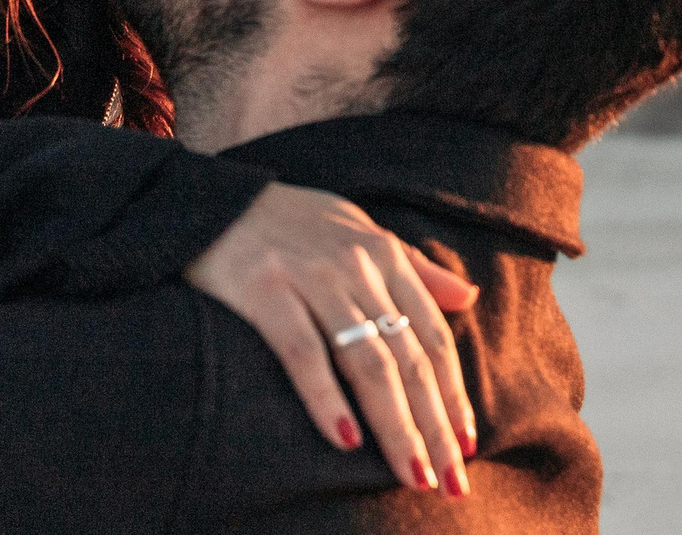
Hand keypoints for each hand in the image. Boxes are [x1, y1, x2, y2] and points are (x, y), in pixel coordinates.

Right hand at [186, 182, 479, 496]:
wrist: (214, 200)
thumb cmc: (293, 222)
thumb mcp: (360, 231)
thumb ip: (413, 266)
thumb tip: (467, 296)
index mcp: (383, 254)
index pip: (431, 336)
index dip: (453, 394)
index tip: (466, 445)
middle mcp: (354, 265)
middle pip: (406, 358)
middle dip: (433, 425)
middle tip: (450, 481)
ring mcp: (310, 277)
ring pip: (366, 363)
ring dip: (394, 425)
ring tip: (411, 472)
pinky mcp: (264, 290)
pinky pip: (303, 352)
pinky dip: (326, 398)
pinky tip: (345, 438)